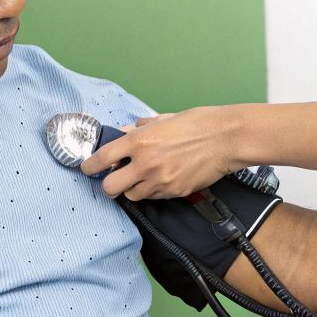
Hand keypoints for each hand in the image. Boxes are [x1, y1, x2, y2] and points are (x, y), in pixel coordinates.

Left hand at [80, 106, 241, 199]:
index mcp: (140, 140)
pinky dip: (154, 191)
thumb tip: (123, 132)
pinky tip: (164, 178)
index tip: (89, 168)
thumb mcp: (164, 119)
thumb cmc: (198, 124)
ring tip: (145, 177)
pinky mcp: (174, 192)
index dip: (90, 166)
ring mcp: (160, 181)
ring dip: (134, 188)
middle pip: (110, 187)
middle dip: (109, 185)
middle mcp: (145, 163)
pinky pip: (154, 197)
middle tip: (115, 179)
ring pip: (132, 196)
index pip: (101, 158)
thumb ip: (140, 129)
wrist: (227, 139)